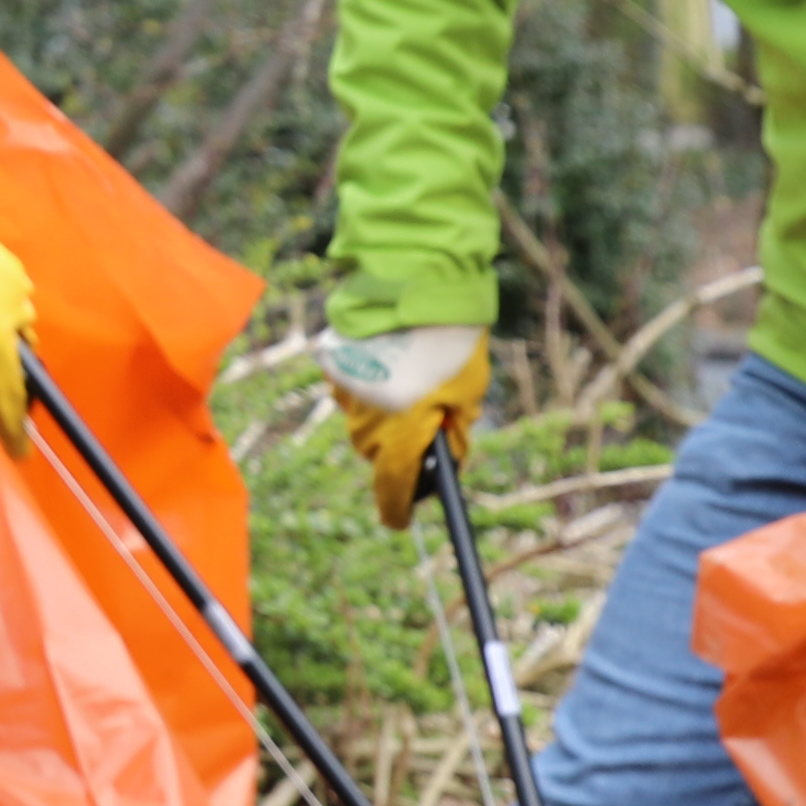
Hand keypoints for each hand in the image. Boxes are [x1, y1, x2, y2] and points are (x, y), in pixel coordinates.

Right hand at [323, 326, 491, 528]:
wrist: (415, 286)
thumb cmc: (450, 344)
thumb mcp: (468, 393)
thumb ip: (455, 430)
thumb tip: (446, 450)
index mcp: (401, 438)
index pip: (394, 490)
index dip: (397, 510)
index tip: (401, 520)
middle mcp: (367, 424)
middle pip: (380, 454)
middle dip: (403, 447)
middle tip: (431, 421)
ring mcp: (347, 395)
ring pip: (366, 420)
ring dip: (387, 413)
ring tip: (414, 379)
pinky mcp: (336, 367)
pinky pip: (356, 390)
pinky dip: (373, 384)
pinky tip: (394, 361)